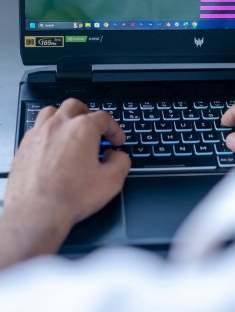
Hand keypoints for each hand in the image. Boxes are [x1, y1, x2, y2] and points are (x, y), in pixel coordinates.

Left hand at [0, 99, 129, 268]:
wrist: (36, 214)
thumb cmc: (69, 198)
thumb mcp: (112, 181)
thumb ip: (122, 162)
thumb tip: (118, 156)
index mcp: (82, 129)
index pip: (104, 118)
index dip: (114, 129)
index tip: (116, 140)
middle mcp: (59, 126)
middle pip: (76, 106)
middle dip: (88, 115)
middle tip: (95, 129)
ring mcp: (39, 134)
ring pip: (52, 112)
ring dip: (64, 118)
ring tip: (71, 131)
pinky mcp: (24, 147)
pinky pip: (36, 129)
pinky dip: (47, 133)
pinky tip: (52, 146)